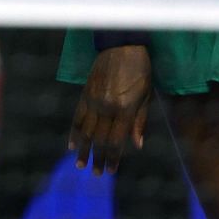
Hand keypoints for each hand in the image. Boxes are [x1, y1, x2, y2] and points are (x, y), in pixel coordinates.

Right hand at [71, 46, 152, 174]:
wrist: (122, 45)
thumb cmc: (141, 70)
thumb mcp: (146, 95)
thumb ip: (140, 121)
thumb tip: (137, 145)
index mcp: (124, 109)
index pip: (116, 140)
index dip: (113, 158)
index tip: (111, 171)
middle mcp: (107, 107)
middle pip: (100, 139)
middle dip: (98, 158)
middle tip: (96, 174)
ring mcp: (93, 100)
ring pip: (86, 131)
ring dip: (83, 149)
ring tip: (80, 164)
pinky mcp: (85, 93)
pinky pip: (77, 116)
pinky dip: (74, 132)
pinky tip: (71, 144)